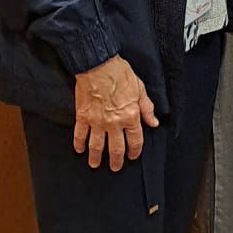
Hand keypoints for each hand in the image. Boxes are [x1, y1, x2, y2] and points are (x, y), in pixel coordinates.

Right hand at [74, 55, 158, 170]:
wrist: (98, 64)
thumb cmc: (120, 74)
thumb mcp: (140, 89)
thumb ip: (147, 108)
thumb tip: (153, 122)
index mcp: (130, 116)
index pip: (135, 141)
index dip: (134, 151)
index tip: (132, 156)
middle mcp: (114, 123)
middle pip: (116, 149)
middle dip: (116, 161)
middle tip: (115, 167)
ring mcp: (97, 121)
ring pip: (97, 146)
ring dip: (96, 158)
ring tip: (95, 164)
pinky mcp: (83, 116)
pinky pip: (80, 134)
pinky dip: (79, 144)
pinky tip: (79, 150)